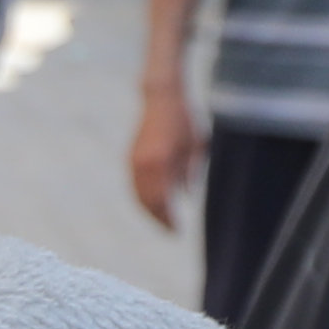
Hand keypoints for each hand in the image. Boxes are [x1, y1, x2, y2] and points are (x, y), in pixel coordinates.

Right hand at [126, 84, 194, 230]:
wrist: (162, 97)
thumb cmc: (185, 119)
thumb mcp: (196, 147)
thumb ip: (189, 173)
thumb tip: (184, 198)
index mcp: (163, 162)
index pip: (163, 201)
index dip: (169, 219)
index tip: (177, 231)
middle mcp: (145, 163)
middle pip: (148, 202)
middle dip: (159, 219)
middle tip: (171, 230)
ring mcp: (135, 160)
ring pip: (138, 195)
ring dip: (150, 211)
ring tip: (163, 221)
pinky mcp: (132, 157)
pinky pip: (135, 185)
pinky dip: (143, 198)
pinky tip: (154, 205)